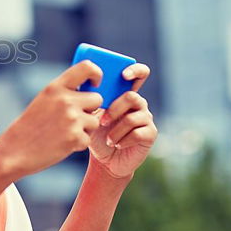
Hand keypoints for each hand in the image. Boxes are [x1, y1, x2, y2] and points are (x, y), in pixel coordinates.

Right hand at [0, 60, 103, 179]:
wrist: (15, 151)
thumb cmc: (30, 126)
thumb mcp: (43, 101)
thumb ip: (63, 93)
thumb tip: (91, 88)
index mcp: (55, 87)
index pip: (87, 67)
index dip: (96, 74)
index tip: (94, 84)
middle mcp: (65, 100)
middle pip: (97, 98)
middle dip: (90, 109)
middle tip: (73, 118)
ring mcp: (71, 119)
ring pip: (94, 121)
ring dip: (84, 128)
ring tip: (63, 132)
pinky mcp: (75, 137)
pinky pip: (88, 138)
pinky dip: (78, 143)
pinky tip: (61, 143)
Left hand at [88, 63, 157, 178]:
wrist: (104, 160)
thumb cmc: (96, 135)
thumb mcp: (89, 115)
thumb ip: (90, 100)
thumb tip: (80, 83)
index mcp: (124, 95)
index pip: (139, 74)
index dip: (135, 70)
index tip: (124, 74)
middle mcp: (138, 104)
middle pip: (131, 97)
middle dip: (114, 110)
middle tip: (102, 121)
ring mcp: (146, 119)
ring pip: (132, 117)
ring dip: (115, 130)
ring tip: (108, 138)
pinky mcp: (150, 134)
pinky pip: (138, 133)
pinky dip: (123, 140)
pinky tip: (117, 144)